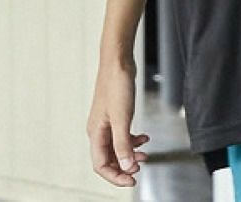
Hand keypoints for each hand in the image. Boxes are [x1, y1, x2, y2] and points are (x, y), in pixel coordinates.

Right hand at [87, 58, 150, 186]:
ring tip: (145, 154)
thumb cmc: (116, 85)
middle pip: (109, 158)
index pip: (101, 165)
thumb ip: (123, 144)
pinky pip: (122, 135)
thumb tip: (126, 166)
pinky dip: (133, 139)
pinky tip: (143, 137)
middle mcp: (99, 130)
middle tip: (140, 168)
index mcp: (96, 133)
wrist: (119, 62)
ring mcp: (107, 122)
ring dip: (130, 153)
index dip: (116, 176)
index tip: (132, 180)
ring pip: (117, 147)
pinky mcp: (115, 114)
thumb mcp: (122, 118)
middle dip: (124, 166)